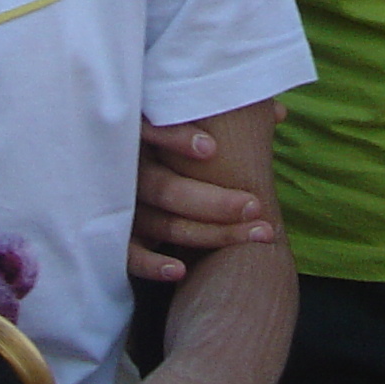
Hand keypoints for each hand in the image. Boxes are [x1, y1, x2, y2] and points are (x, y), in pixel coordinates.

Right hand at [127, 117, 277, 282]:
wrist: (106, 172)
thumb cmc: (162, 140)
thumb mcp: (178, 118)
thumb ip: (223, 115)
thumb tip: (278, 113)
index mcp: (138, 134)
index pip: (150, 132)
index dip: (176, 139)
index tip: (212, 148)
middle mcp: (128, 170)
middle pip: (167, 189)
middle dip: (214, 201)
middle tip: (255, 205)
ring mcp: (120, 204)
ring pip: (163, 224)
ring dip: (208, 234)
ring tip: (253, 233)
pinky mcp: (116, 234)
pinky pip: (129, 255)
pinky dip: (151, 265)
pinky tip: (180, 270)